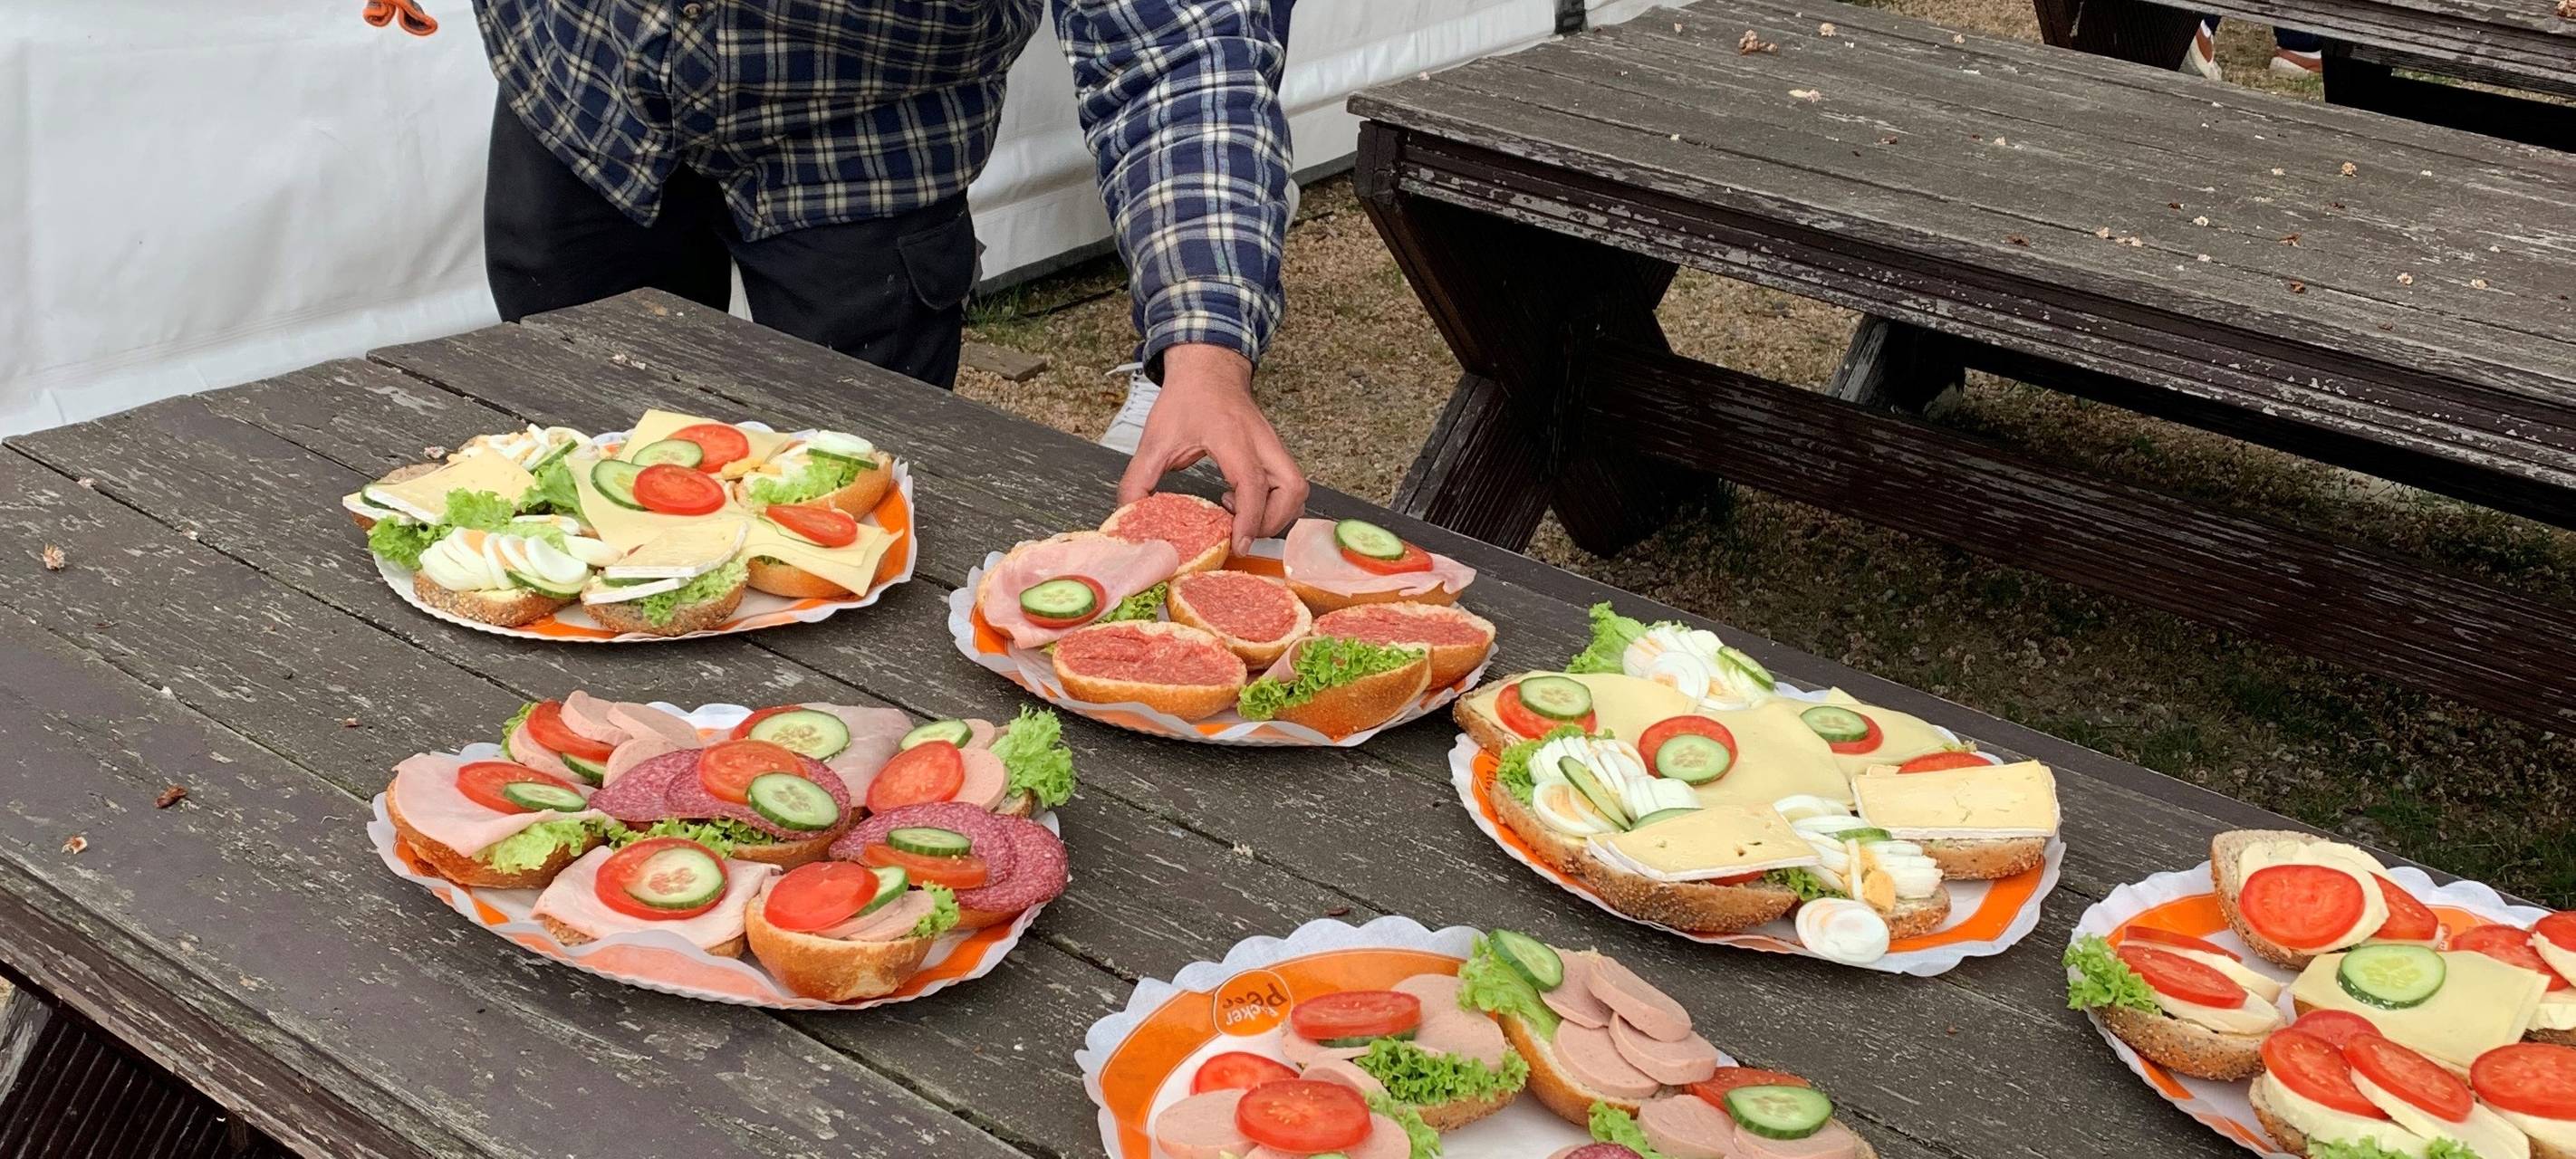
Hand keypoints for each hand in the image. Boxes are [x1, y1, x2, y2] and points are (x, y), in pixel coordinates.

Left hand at [1115, 343, 1308, 549]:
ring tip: (1242, 517)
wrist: (1207, 368)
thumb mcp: (1156, 438)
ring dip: (1278, 513)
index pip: (1253, 483)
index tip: (1238, 544)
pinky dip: (1277, 503)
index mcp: (1232, 436)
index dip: (1249, 519)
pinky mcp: (1274, 450)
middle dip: (1271, 521)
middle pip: (1292, 488)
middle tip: (1241, 533)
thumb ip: (1139, 478)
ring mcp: (1272, 445)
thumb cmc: (1187, 398)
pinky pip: (1290, 484)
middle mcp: (1261, 441)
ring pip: (1297, 488)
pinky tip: (1244, 501)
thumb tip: (1130, 515)